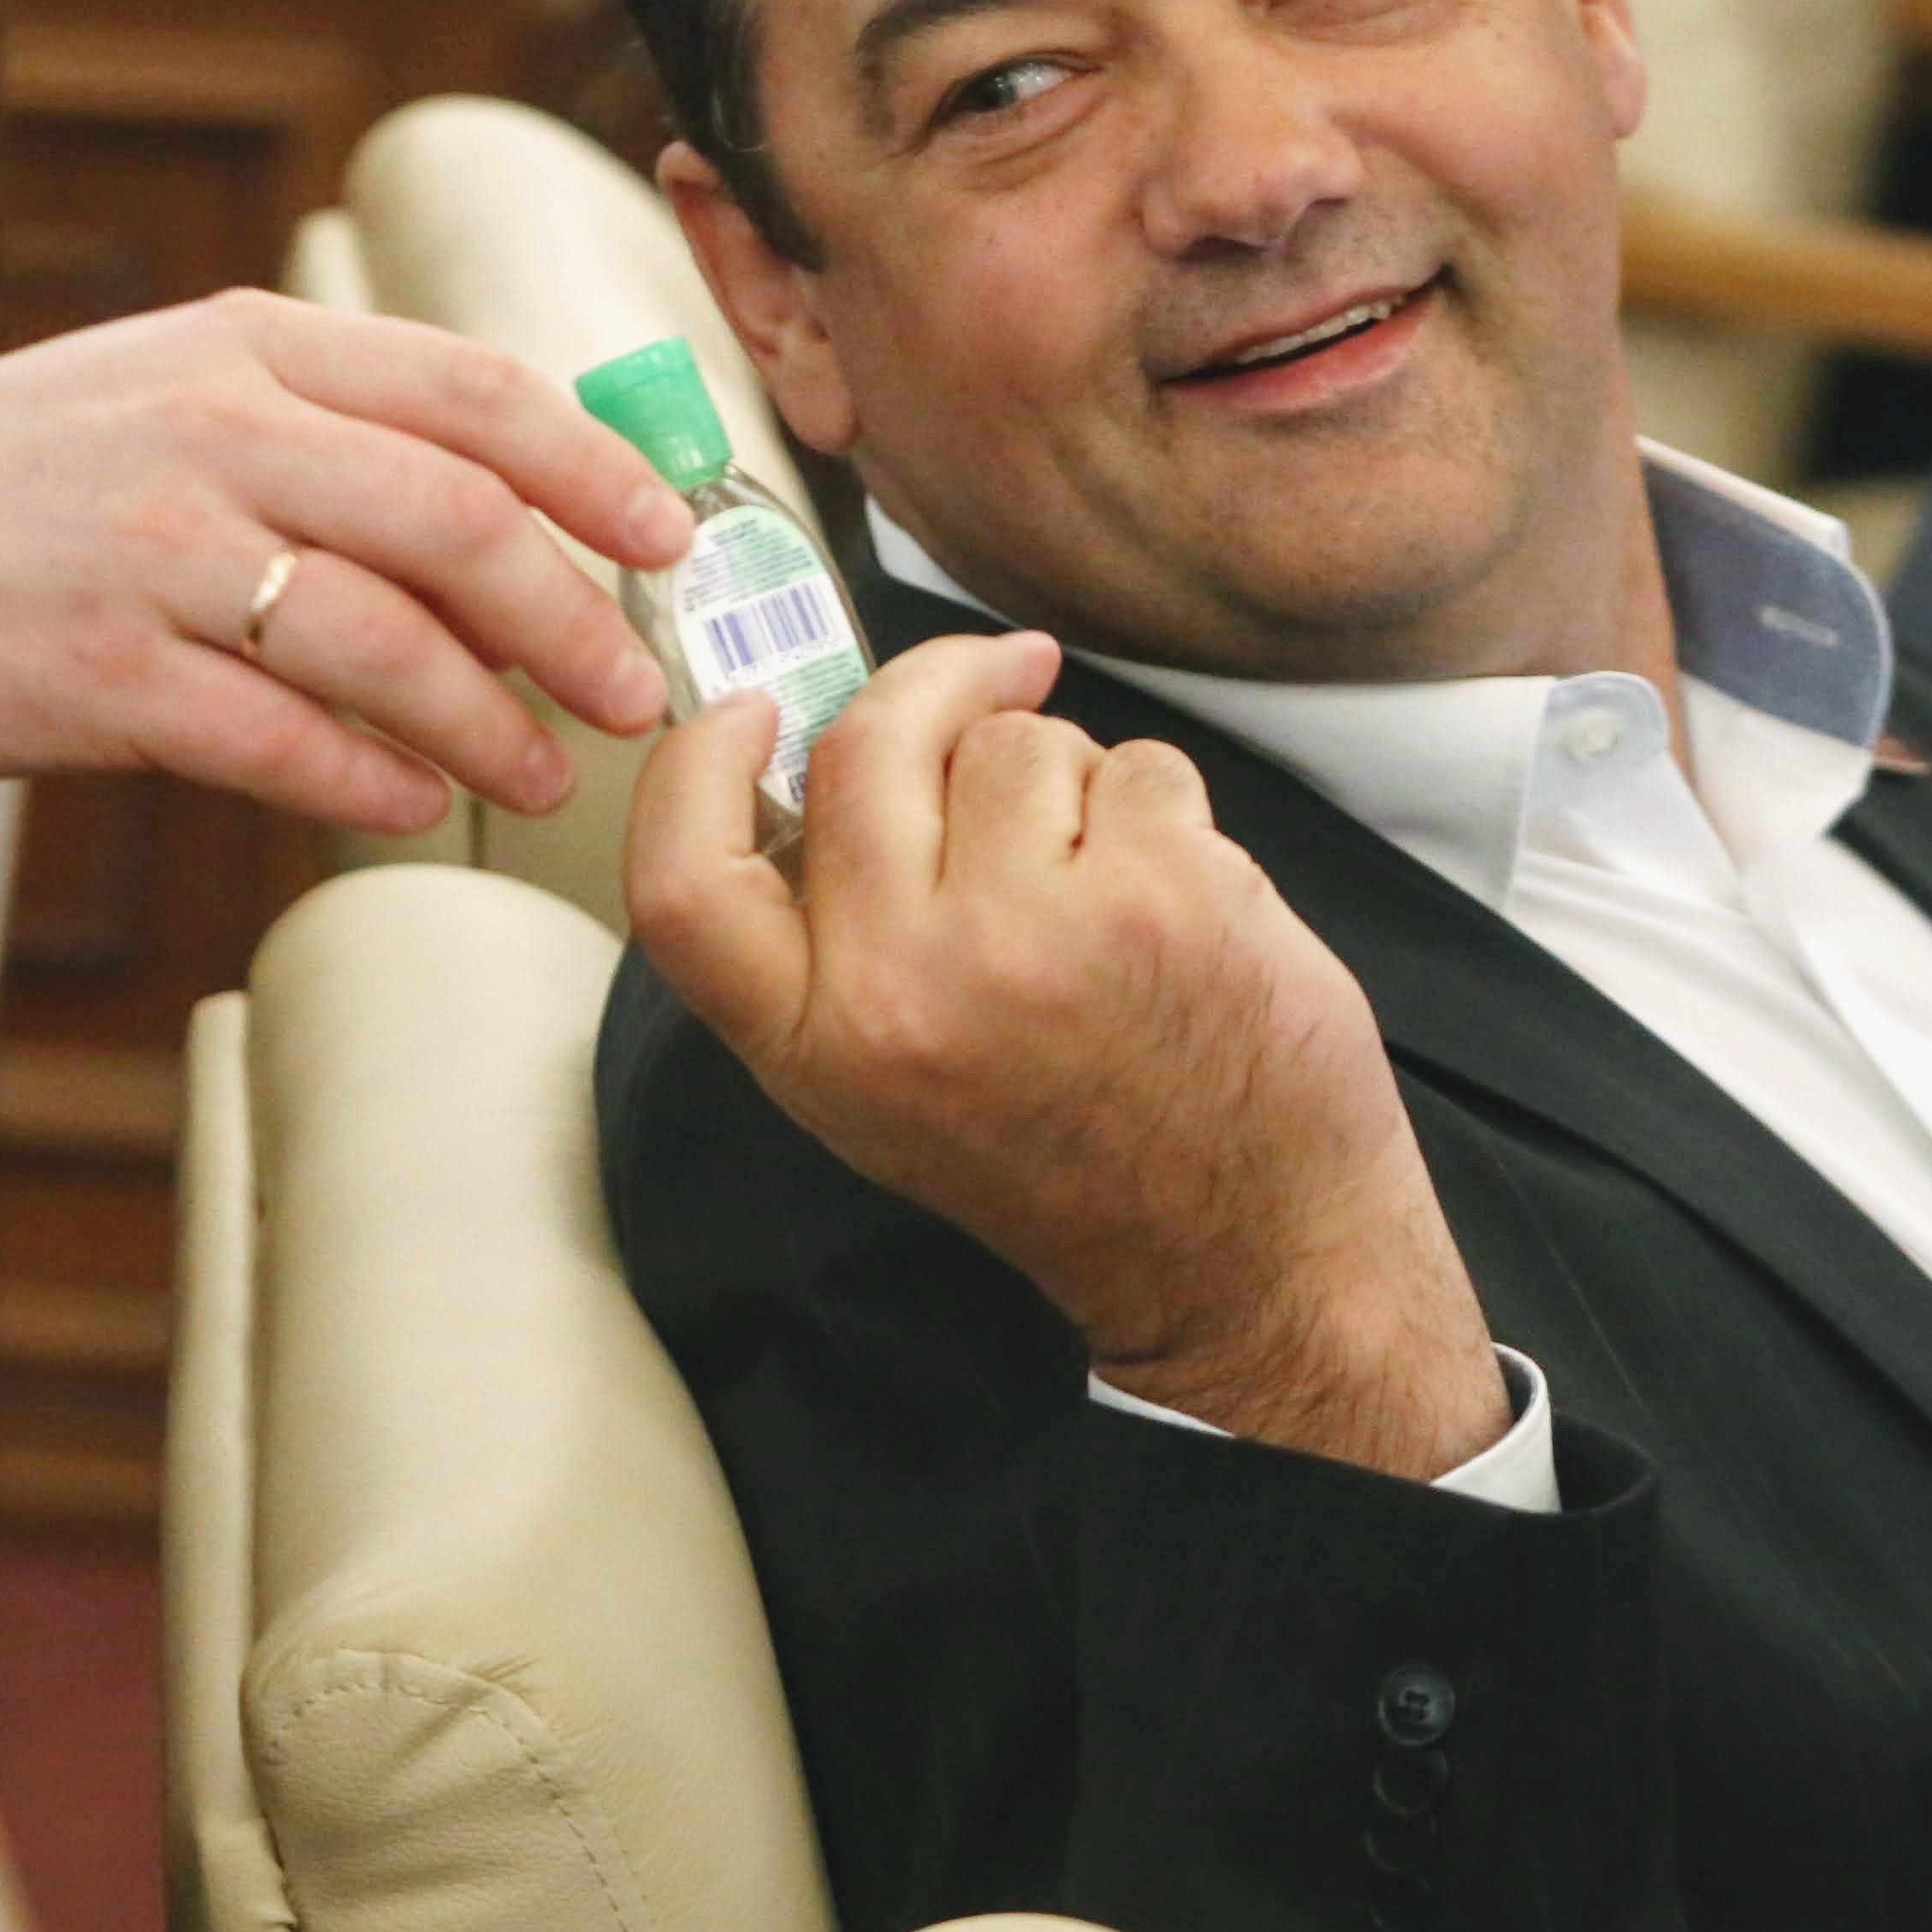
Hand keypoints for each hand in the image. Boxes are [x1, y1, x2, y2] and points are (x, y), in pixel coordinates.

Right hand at [0, 288, 692, 829]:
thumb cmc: (9, 477)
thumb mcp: (170, 381)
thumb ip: (327, 416)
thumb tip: (509, 493)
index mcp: (247, 345)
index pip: (474, 391)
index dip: (596, 470)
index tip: (669, 537)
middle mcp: (211, 433)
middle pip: (458, 521)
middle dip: (574, 618)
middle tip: (634, 689)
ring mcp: (154, 556)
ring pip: (384, 642)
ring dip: (490, 721)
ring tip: (542, 772)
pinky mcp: (100, 676)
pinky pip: (278, 739)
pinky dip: (369, 780)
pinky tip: (416, 804)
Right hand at [624, 628, 1507, 1480]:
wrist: (1247, 1261)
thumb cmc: (1077, 1158)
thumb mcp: (891, 1088)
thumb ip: (839, 939)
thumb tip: (831, 749)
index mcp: (818, 1046)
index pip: (684, 879)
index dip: (693, 767)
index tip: (746, 709)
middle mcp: (908, 988)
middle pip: (865, 746)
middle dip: (936, 681)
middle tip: (997, 671)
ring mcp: (1037, 935)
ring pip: (1017, 742)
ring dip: (1070, 775)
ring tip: (1105, 884)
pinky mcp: (1166, 898)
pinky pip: (1140, 767)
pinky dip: (1165, 812)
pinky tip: (1179, 905)